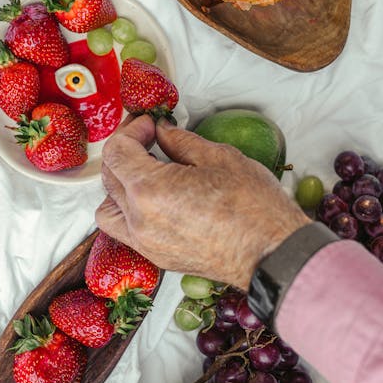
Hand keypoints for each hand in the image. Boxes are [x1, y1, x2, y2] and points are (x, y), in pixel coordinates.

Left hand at [95, 115, 309, 289]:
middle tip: (147, 137)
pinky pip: (126, 231)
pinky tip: (154, 199)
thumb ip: (181, 142)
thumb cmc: (253, 207)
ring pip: (109, 209)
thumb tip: (163, 132)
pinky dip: (129, 211)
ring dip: (119, 186)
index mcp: (150, 190)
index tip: (151, 124)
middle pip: (110, 177)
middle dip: (125, 151)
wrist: (272, 253)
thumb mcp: (218, 157)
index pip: (118, 152)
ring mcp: (146, 243)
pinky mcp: (158, 257)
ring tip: (145, 172)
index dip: (132, 130)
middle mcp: (140, 220)